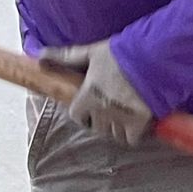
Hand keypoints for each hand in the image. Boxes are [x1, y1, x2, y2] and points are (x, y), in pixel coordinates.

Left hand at [39, 39, 155, 145]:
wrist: (152, 59)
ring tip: (123, 115)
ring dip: (116, 127)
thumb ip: (65, 56)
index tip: (89, 107)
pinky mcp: (138, 123)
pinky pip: (130, 139)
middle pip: (96, 126)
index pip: (76, 116)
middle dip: (100, 120)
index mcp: (88, 95)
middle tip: (109, 109)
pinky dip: (132, 134)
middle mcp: (102, 109)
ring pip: (112, 134)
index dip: (82, 113)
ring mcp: (120, 118)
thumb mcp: (90, 52)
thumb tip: (40, 55)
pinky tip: (135, 123)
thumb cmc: (120, 54)